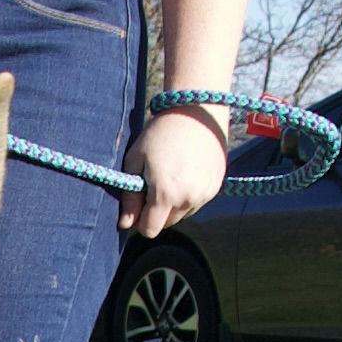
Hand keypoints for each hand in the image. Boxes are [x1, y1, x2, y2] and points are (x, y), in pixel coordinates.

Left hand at [117, 106, 228, 236]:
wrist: (197, 111)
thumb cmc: (160, 133)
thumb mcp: (135, 162)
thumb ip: (129, 197)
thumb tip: (125, 224)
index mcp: (165, 195)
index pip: (149, 230)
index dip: (140, 220)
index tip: (139, 204)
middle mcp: (187, 199)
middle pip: (167, 224)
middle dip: (157, 212)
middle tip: (154, 185)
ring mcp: (204, 194)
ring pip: (183, 214)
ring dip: (174, 205)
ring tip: (171, 176)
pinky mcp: (216, 187)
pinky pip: (197, 202)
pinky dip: (189, 195)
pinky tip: (185, 172)